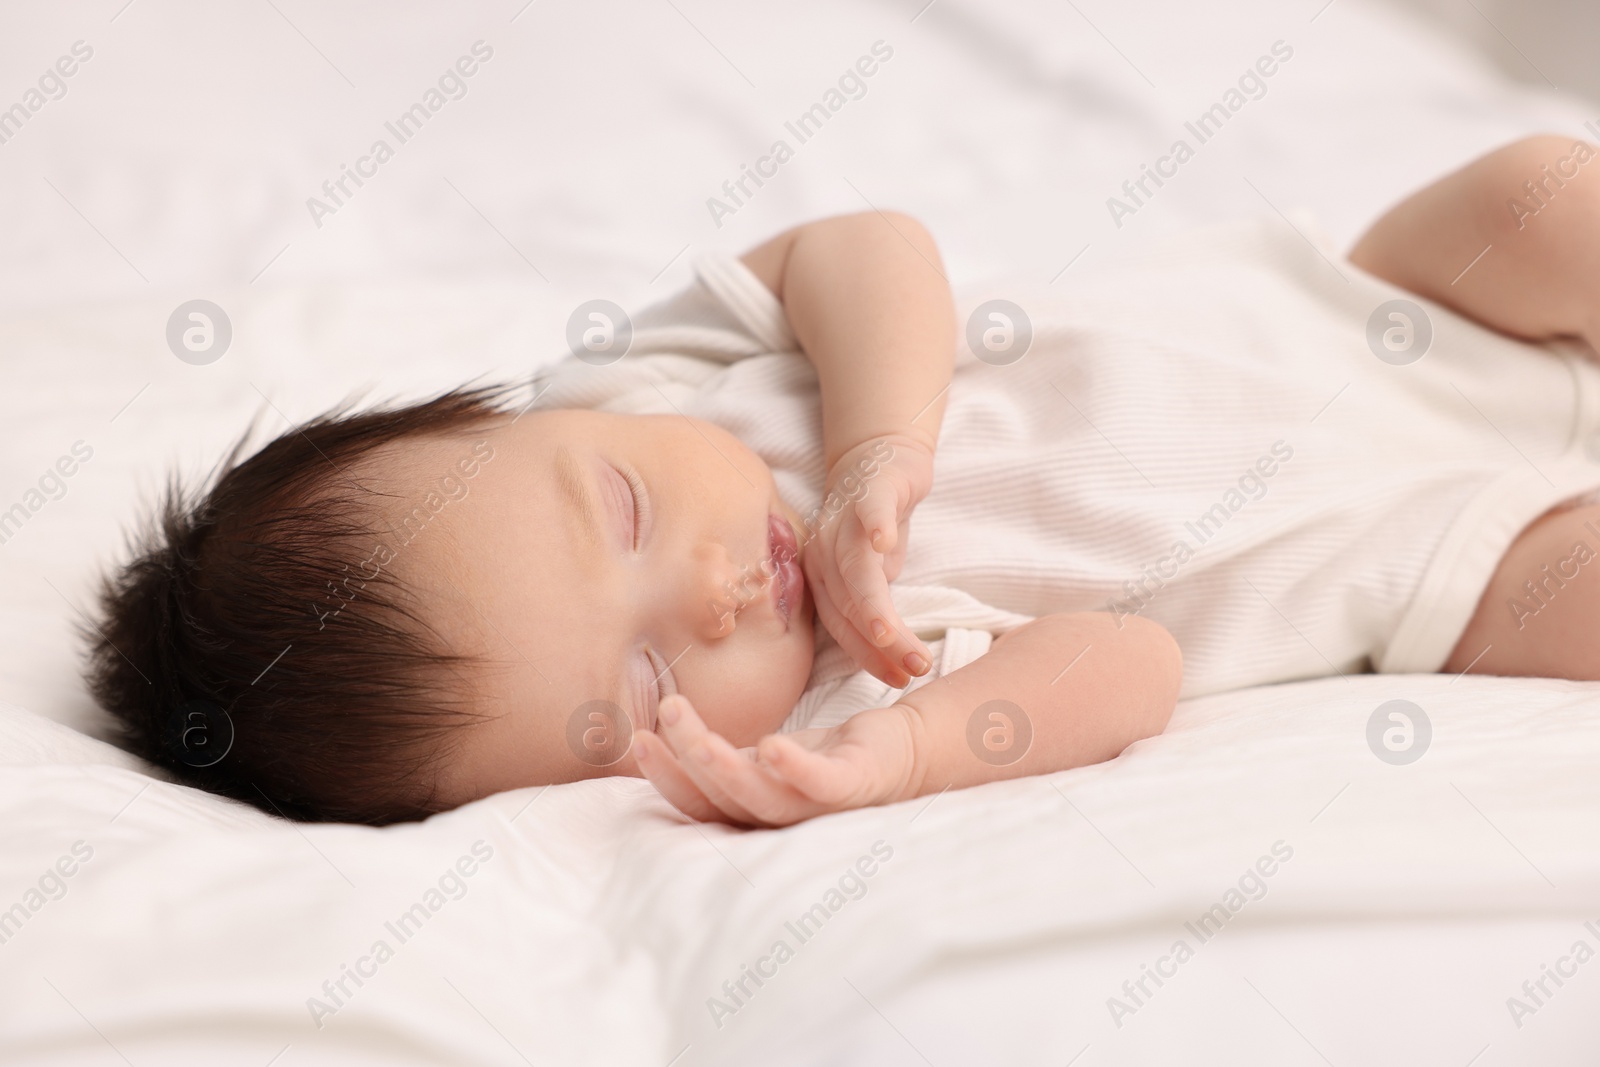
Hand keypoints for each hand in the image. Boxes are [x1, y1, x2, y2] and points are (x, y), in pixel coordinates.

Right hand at [632, 693, 916, 826]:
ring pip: (760, 794)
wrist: (899, 753)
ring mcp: (819, 808)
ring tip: (690, 728)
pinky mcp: (855, 787)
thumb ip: (721, 759)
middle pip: (722, 800)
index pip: (700, 803)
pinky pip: (819, 782)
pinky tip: (770, 744)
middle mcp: (782, 823)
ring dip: (721, 764)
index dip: (666, 775)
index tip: (637, 737)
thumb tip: (657, 731)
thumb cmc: (822, 759)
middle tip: (663, 712)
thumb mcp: (762, 757)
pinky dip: (794, 767)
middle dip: (685, 761)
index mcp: (754, 814)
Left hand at [800, 434, 935, 687]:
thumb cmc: (875, 528)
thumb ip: (873, 605)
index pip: (841, 625)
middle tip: (913, 669)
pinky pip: (870, 509)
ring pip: (857, 569)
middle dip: (880, 644)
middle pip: (848, 605)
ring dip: (878, 607)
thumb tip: (886, 642)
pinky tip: (886, 543)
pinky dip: (875, 525)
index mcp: (821, 576)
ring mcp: (843, 518)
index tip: (899, 681)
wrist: (880, 460)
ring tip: (901, 639)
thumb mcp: (874, 574)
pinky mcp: (871, 488)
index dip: (868, 656)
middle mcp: (823, 550)